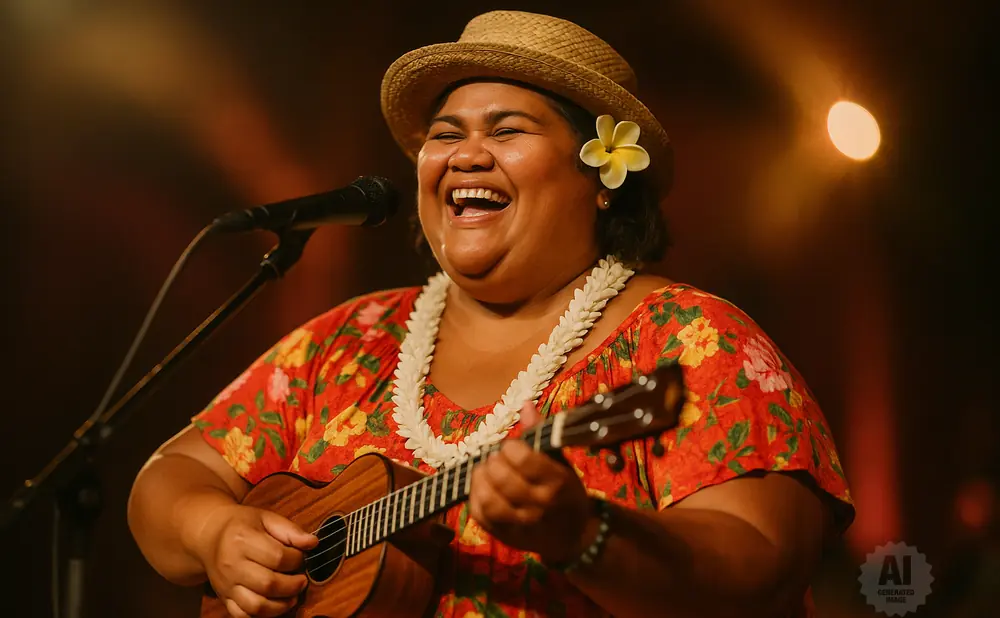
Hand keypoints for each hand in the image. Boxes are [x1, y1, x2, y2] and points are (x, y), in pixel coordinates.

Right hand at [192, 504, 318, 617]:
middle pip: (268, 584)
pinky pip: (243, 615)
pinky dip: (263, 615)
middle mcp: (231, 564)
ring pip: (256, 605)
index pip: (277, 557)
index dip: (297, 559)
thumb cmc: (242, 525)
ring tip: (293, 596)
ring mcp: (226, 584)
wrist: (209, 536)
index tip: (302, 557)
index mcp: (242, 539)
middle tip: (302, 580)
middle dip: (293, 585)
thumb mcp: (266, 518)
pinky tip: (275, 604)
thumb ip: (290, 530)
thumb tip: (313, 543)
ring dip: (281, 605)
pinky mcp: (223, 598)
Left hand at [468, 402, 596, 563]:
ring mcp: (521, 525)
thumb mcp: (560, 461)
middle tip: (497, 458)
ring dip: (480, 479)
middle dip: (494, 461)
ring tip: (486, 471)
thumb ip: (540, 434)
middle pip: (503, 479)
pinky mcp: (505, 536)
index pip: (524, 460)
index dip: (510, 447)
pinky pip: (479, 515)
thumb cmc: (565, 492)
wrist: (573, 535)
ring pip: (488, 500)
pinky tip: (482, 487)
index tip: (511, 446)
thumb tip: (524, 404)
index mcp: (557, 483)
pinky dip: (474, 496)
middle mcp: (539, 507)